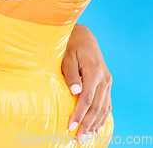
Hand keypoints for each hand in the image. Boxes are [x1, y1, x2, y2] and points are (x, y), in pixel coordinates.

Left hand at [61, 24, 111, 140]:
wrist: (84, 36)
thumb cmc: (71, 45)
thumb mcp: (67, 56)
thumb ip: (71, 74)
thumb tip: (75, 92)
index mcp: (94, 71)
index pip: (87, 98)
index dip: (79, 113)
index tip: (70, 125)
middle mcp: (104, 78)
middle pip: (96, 106)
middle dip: (87, 124)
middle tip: (78, 138)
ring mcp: (107, 81)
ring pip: (103, 107)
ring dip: (95, 123)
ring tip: (86, 136)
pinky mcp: (107, 83)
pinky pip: (107, 103)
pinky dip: (103, 116)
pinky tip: (98, 127)